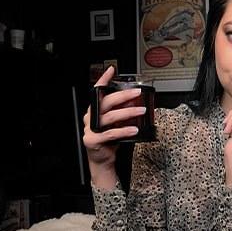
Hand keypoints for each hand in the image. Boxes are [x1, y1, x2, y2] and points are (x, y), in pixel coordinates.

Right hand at [82, 66, 145, 186]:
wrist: (102, 160)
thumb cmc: (109, 139)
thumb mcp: (116, 122)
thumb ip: (121, 111)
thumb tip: (135, 100)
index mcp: (95, 110)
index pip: (97, 91)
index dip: (103, 80)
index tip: (112, 70)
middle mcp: (90, 117)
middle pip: (105, 102)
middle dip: (123, 95)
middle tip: (137, 93)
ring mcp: (90, 129)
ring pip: (110, 117)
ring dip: (128, 112)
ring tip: (141, 111)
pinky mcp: (93, 141)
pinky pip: (111, 133)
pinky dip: (124, 131)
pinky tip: (134, 130)